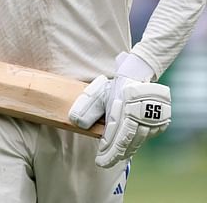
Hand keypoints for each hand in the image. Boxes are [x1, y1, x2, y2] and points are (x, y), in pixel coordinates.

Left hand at [68, 53, 170, 167]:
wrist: (139, 76)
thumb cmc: (115, 87)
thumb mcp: (98, 93)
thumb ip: (87, 107)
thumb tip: (78, 123)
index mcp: (126, 109)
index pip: (117, 137)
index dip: (109, 151)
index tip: (100, 161)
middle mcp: (142, 116)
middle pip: (128, 142)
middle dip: (115, 155)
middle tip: (104, 163)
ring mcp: (154, 120)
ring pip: (138, 142)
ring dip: (126, 151)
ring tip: (114, 158)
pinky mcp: (160, 122)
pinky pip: (146, 137)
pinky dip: (135, 144)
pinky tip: (127, 149)